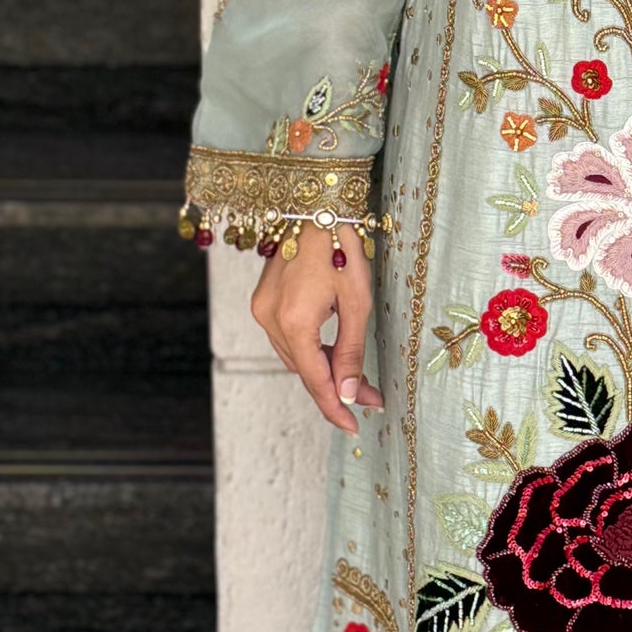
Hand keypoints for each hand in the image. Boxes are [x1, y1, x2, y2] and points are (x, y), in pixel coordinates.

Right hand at [250, 222, 383, 432]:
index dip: (335, 406)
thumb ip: (351, 351)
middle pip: (303, 370)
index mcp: (294, 322)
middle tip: (370, 399)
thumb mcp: (357, 301)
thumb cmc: (342, 246)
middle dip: (336, 388)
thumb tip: (351, 394)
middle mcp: (269, 320)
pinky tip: (332, 351)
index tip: (354, 425)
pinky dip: (309, 349)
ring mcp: (261, 309)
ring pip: (294, 356)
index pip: (315, 379)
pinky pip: (286, 338)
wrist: (315, 206)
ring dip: (322, 369)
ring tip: (358, 378)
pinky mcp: (262, 300)